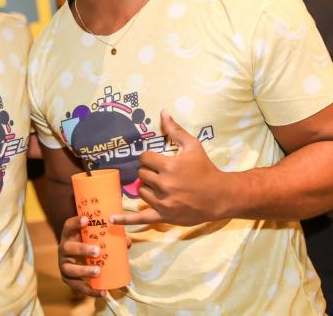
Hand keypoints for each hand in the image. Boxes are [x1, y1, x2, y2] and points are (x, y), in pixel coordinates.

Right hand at [58, 216, 105, 297]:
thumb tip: (127, 241)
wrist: (75, 260)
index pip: (68, 226)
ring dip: (83, 270)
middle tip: (98, 251)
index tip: (87, 220)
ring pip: (69, 269)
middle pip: (68, 248)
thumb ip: (111, 238)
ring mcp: (64, 265)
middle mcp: (64, 249)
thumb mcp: (95, 239)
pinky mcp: (68, 279)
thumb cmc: (88, 245)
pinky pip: (78, 286)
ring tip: (98, 271)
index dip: (76, 222)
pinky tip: (103, 292)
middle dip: (82, 250)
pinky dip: (90, 290)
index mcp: (69, 236)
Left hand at [111, 110, 229, 225]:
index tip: (158, 160)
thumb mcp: (193, 146)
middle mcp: (164, 184)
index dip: (150, 158)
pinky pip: (141, 218)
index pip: (144, 158)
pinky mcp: (164, 216)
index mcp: (169, 166)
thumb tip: (163, 112)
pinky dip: (126, 219)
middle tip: (163, 174)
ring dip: (148, 188)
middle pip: (142, 175)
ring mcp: (163, 202)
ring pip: (141, 192)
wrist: (221, 196)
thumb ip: (175, 130)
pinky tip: (112, 219)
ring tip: (163, 187)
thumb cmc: (206, 168)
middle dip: (149, 173)